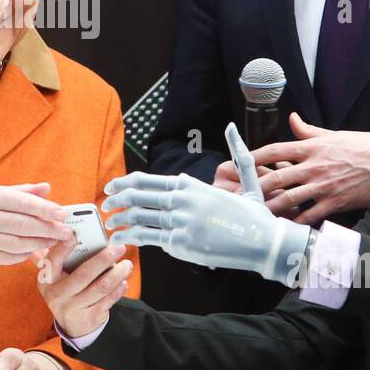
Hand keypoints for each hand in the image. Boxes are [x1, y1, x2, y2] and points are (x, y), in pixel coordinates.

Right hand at [0, 183, 73, 265]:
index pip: (22, 203)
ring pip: (18, 244)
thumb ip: (20, 192)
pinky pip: (8, 257)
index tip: (63, 213)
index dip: (46, 209)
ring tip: (53, 240)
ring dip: (40, 243)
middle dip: (49, 229)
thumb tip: (47, 188)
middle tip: (65, 231)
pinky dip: (24, 254)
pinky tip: (34, 250)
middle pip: (23, 226)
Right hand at [36, 240, 131, 338]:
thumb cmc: (66, 291)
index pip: (53, 260)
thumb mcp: (57, 276)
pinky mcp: (88, 318)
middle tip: (118, 248)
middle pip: (84, 274)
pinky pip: (108, 301)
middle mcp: (57, 294)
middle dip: (104, 259)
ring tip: (127, 264)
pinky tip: (123, 281)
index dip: (63, 247)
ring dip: (117, 274)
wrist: (71, 325)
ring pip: (100, 288)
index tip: (75, 234)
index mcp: (47, 279)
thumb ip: (62, 256)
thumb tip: (72, 233)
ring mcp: (72, 308)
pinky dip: (118, 289)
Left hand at [102, 124, 313, 282]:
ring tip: (110, 223)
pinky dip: (131, 237)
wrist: (265, 243)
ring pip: (138, 216)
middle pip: (136, 196)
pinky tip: (122, 238)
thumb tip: (233, 126)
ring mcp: (179, 222)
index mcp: (190, 184)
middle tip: (104, 205)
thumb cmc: (253, 215)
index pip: (146, 179)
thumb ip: (236, 153)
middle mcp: (182, 200)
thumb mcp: (246, 179)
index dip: (124, 183)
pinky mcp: (180, 243)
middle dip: (115, 200)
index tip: (111, 187)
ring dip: (119, 219)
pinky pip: (147, 237)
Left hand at [215, 112, 369, 223]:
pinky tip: (283, 227)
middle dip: (255, 187)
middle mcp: (314, 167)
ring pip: (289, 199)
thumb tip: (291, 118)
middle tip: (239, 195)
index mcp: (312, 148)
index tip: (239, 162)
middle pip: (276, 178)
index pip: (276, 150)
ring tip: (254, 214)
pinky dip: (296, 223)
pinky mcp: (334, 202)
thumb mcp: (333, 134)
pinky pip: (310, 216)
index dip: (255, 156)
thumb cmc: (362, 147)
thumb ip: (308, 130)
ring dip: (270, 207)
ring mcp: (323, 186)